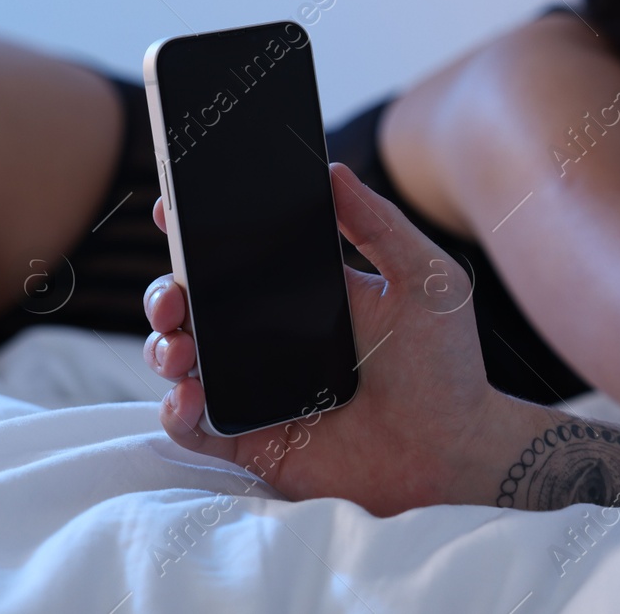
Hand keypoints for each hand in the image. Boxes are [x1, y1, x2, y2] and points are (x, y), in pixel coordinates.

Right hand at [142, 162, 530, 515]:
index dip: (196, 234)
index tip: (171, 210)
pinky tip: (190, 396)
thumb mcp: (425, 279)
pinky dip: (176, 413)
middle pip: (194, 306)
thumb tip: (334, 171)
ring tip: (181, 347)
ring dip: (163, 348)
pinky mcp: (252, 441)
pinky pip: (194, 429)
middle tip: (173, 295)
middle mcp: (271, 337)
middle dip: (164, 292)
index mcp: (305, 293)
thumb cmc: (447, 364)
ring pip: (182, 361)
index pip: (237, 256)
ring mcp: (257, 389)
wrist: (455, 448)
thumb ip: (381, 224)